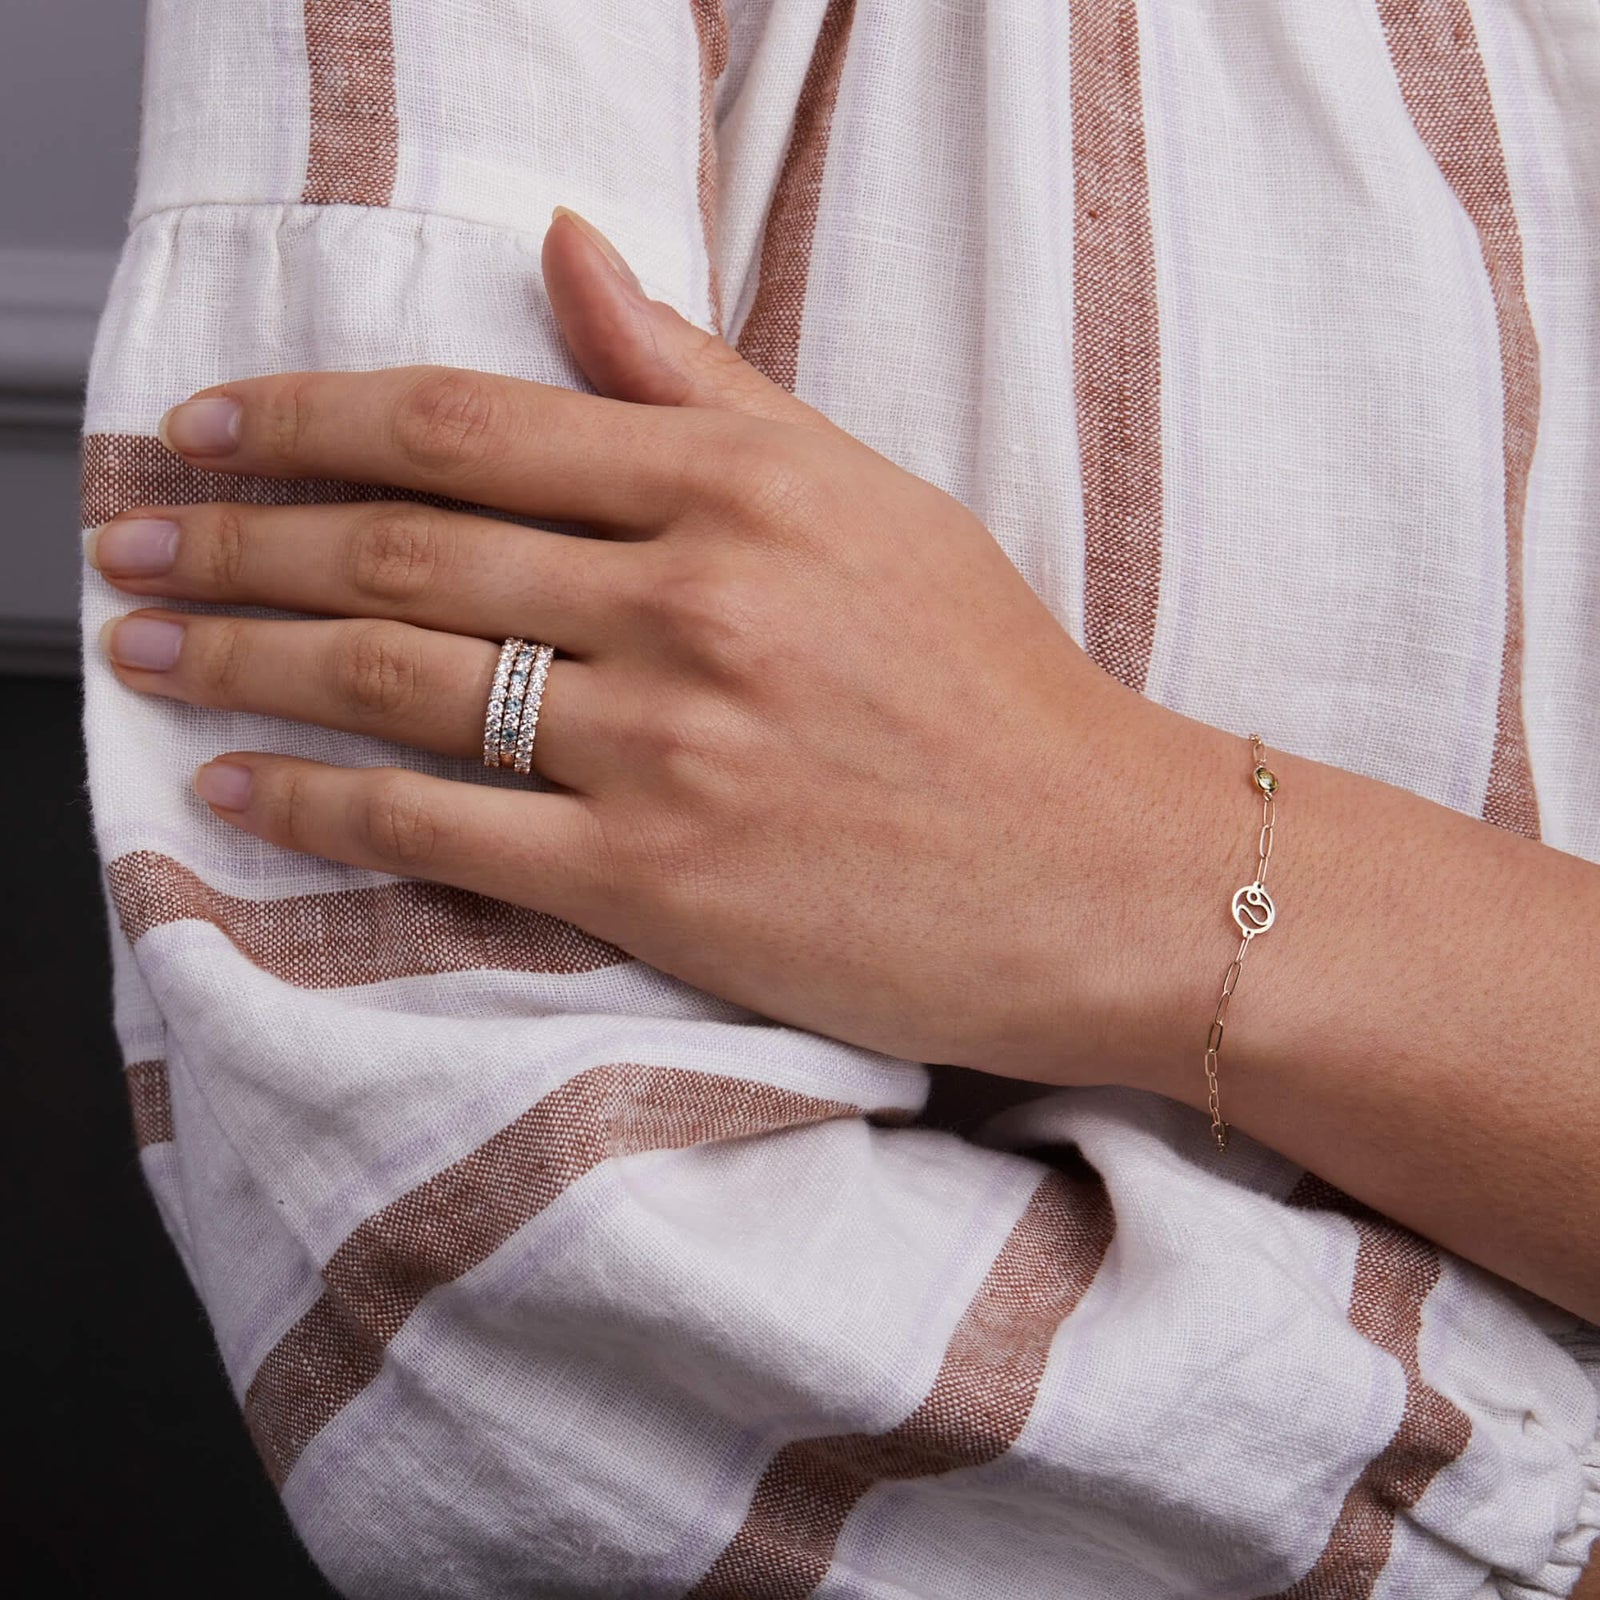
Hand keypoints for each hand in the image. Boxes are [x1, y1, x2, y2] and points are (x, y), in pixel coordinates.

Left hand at [90, 208, 1232, 1086]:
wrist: (1097, 868)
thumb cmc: (995, 686)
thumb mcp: (868, 499)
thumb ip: (705, 387)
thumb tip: (572, 262)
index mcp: (739, 487)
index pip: (468, 424)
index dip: (308, 418)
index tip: (209, 427)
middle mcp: (692, 600)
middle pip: (403, 544)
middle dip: (234, 535)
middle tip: (124, 532)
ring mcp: (670, 743)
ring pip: (401, 679)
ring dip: (245, 654)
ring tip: (145, 642)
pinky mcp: (658, 881)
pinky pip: (444, 832)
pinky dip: (322, 807)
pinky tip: (237, 789)